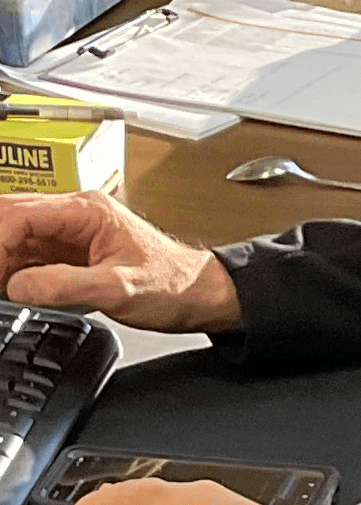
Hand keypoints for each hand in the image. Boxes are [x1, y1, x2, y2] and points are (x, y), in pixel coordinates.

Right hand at [0, 190, 240, 330]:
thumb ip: (65, 286)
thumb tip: (18, 285)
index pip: (21, 213)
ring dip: (0, 260)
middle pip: (11, 217)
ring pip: (16, 236)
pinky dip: (11, 270)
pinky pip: (28, 255)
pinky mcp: (70, 252)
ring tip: (1, 289)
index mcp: (88, 210)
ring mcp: (71, 231)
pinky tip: (9, 289)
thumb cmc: (171, 285)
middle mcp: (76, 213)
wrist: (197, 294)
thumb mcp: (118, 290)